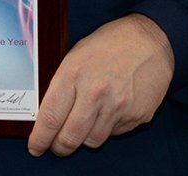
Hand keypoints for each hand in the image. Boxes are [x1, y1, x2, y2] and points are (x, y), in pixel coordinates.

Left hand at [26, 14, 173, 156]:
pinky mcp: (137, 115)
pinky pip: (114, 133)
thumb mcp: (76, 56)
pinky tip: (111, 109)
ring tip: (87, 122)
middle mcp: (95, 92)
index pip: (50, 118)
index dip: (40, 139)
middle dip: (60, 148)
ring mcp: (118, 106)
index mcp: (74, 74)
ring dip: (85, 138)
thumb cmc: (110, 44)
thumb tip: (47, 114)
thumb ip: (62, 85)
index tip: (36, 147)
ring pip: (92, 141)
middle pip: (70, 138)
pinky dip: (108, 128)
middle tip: (58, 146)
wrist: (151, 40)